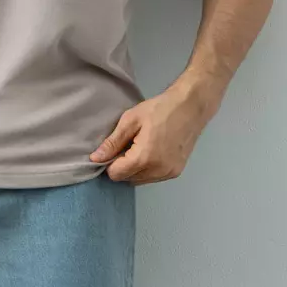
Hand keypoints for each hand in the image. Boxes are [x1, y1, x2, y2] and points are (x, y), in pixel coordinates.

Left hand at [88, 78, 223, 184]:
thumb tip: (95, 158)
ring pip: (141, 180)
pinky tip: (152, 152)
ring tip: (140, 147)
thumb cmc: (160, 109)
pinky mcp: (176, 172)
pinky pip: (154, 178)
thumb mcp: (131, 120)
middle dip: (123, 166)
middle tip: (128, 145)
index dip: (110, 163)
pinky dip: (148, 169)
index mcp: (144, 158)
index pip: (116, 175)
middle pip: (128, 179)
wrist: (191, 107)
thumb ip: (112, 142)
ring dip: (135, 169)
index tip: (115, 148)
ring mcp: (169, 173)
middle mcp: (158, 171)